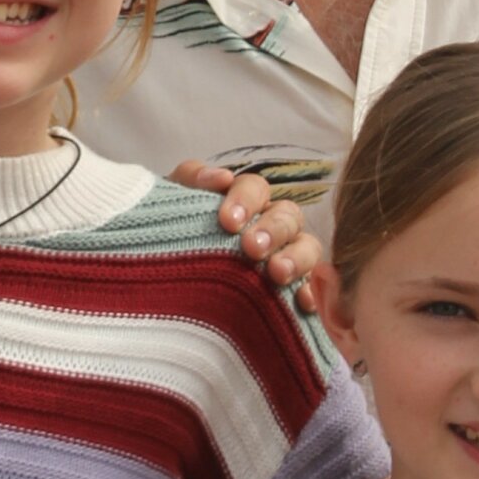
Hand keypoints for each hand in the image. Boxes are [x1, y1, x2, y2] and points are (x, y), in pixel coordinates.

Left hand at [168, 162, 322, 307]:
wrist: (163, 284)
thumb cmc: (170, 234)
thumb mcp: (170, 202)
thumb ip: (192, 179)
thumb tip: (222, 177)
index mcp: (245, 201)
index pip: (255, 189)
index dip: (245, 200)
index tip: (227, 221)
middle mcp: (271, 226)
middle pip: (288, 216)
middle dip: (272, 230)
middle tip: (252, 249)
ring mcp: (286, 258)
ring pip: (308, 247)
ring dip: (297, 258)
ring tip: (278, 273)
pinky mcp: (292, 292)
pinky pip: (314, 288)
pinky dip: (313, 292)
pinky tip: (303, 302)